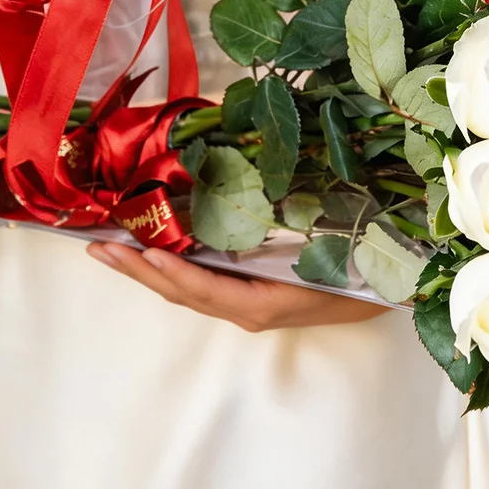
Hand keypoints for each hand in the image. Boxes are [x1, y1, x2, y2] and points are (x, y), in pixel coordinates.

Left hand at [87, 242, 390, 330]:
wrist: (390, 291)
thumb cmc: (358, 266)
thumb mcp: (326, 248)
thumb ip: (286, 221)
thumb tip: (246, 179)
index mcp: (261, 301)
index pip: (202, 287)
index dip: (167, 271)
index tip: (134, 250)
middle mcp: (247, 309)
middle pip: (182, 292)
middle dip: (138, 271)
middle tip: (98, 247)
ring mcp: (248, 305)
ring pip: (188, 290)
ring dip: (149, 271)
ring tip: (113, 249)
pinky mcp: (252, 296)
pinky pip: (204, 285)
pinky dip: (175, 269)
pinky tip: (159, 252)